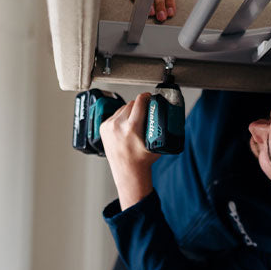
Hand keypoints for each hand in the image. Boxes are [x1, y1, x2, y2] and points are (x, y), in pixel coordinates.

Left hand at [99, 93, 160, 208]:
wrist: (128, 172)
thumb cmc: (142, 161)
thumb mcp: (156, 142)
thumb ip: (160, 128)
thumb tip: (167, 115)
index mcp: (132, 128)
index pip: (139, 102)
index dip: (146, 97)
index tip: (149, 97)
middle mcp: (118, 125)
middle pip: (131, 104)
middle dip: (139, 106)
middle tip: (145, 111)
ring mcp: (109, 126)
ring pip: (122, 108)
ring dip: (129, 111)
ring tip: (135, 121)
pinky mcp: (103, 128)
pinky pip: (114, 115)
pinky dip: (121, 117)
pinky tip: (126, 126)